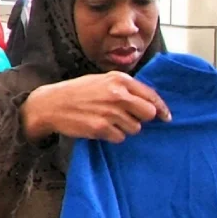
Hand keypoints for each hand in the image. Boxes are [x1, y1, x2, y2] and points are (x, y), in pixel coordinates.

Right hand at [21, 71, 170, 144]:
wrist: (50, 104)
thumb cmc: (77, 92)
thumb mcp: (101, 81)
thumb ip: (124, 87)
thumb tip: (149, 103)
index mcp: (120, 80)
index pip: (151, 96)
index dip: (161, 109)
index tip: (166, 117)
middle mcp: (117, 94)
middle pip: (148, 113)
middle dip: (140, 118)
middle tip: (126, 117)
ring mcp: (110, 112)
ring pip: (135, 128)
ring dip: (124, 128)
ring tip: (107, 121)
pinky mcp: (101, 128)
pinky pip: (119, 137)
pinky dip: (112, 136)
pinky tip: (99, 128)